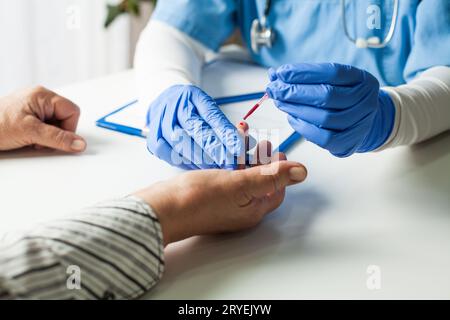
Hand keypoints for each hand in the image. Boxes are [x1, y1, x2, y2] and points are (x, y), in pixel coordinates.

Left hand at [0, 86, 85, 151]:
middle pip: (65, 118)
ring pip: (55, 125)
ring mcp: (34, 108)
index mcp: (43, 95)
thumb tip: (79, 143)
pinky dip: (39, 137)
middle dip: (56, 133)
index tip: (56, 138)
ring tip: (30, 139)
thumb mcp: (30, 132)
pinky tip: (27, 139)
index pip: (72, 112)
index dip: (68, 128)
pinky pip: (45, 128)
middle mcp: (40, 99)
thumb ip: (58, 138)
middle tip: (39, 139)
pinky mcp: (28, 117)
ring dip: (47, 137)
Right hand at [134, 153, 306, 245]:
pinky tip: (225, 153)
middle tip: (263, 143)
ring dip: (247, 160)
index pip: (277, 190)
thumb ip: (271, 177)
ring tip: (245, 142)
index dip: (281, 171)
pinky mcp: (208, 198)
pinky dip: (231, 165)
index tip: (279, 152)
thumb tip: (302, 172)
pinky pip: (227, 179)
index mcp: (253, 210)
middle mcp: (240, 211)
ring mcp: (223, 205)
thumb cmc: (198, 199)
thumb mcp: (240, 183)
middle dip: (263, 161)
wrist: (162, 209)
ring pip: (243, 180)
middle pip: (260, 184)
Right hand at [146, 85, 240, 169]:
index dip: (226, 135)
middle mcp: (174, 108)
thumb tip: (242, 138)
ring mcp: (161, 124)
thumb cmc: (190, 106)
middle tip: (230, 165)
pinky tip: (197, 166)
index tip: (238, 150)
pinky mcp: (153, 140)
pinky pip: (171, 156)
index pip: (212, 118)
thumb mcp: (209, 108)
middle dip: (216, 151)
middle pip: (196, 133)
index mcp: (192, 97)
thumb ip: (224, 124)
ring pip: (184, 147)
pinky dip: (186, 163)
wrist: (164, 102)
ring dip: (202, 160)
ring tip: (217, 167)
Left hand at [266, 63, 395, 156]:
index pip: (331, 72)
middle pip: (326, 96)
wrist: (364, 122)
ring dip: (296, 109)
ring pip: (324, 118)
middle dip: (295, 92)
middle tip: (273, 89)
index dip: (303, 72)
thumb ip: (307, 77)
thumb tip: (275, 74)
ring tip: (280, 102)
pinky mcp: (349, 143)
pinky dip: (304, 127)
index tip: (280, 73)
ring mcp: (360, 124)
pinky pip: (324, 138)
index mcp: (362, 80)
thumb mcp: (332, 81)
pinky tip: (292, 118)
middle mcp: (366, 101)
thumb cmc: (341, 97)